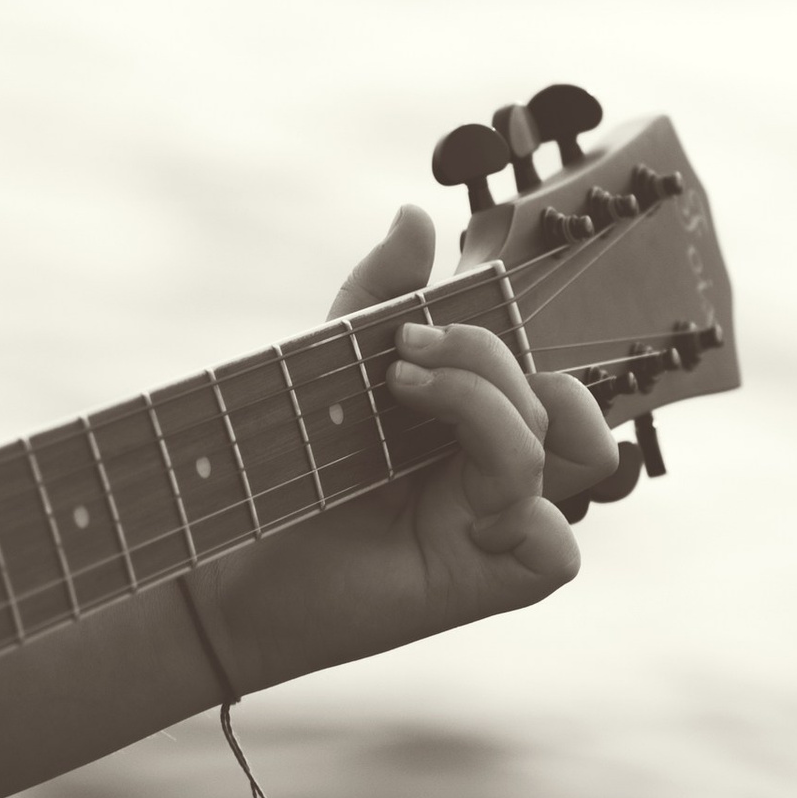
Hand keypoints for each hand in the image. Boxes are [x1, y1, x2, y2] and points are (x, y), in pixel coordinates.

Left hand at [197, 204, 623, 690]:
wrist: (229, 560)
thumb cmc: (286, 470)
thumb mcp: (333, 366)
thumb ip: (381, 293)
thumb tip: (417, 214)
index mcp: (479, 422)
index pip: (540, 370)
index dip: (501, 341)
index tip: (414, 330)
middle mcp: (501, 472)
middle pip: (560, 401)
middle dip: (488, 360)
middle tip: (405, 357)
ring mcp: (503, 527)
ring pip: (567, 455)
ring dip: (493, 411)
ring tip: (405, 396)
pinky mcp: (491, 583)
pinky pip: (558, 551)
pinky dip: (524, 516)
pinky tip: (455, 508)